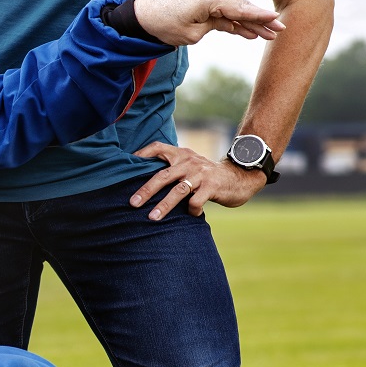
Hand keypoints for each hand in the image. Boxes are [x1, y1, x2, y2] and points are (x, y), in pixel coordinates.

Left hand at [130, 141, 265, 219]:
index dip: (142, 154)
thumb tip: (143, 184)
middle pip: (163, 175)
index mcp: (181, 155)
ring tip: (152, 218)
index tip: (126, 164)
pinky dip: (191, 210)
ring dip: (164, 205)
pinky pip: (196, 201)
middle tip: (133, 203)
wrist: (239, 177)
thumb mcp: (190, 166)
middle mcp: (189, 162)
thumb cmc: (206, 176)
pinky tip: (192, 214)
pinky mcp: (212, 187)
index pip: (158, 148)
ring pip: (178, 190)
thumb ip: (172, 169)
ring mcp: (201, 174)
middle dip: (146, 190)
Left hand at [133, 0, 283, 46]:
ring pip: (237, 13)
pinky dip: (239, 25)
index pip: (239, 8)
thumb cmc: (164, 24)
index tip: (275, 18)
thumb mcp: (189, 33)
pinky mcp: (207, 8)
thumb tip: (227, 24)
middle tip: (281, 29)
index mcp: (209, 0)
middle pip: (242, 8)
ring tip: (271, 35)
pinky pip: (227, 17)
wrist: (145, 16)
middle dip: (262, 19)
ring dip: (253, 23)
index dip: (258, 15)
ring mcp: (210, 1)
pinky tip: (252, 34)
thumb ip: (212, 27)